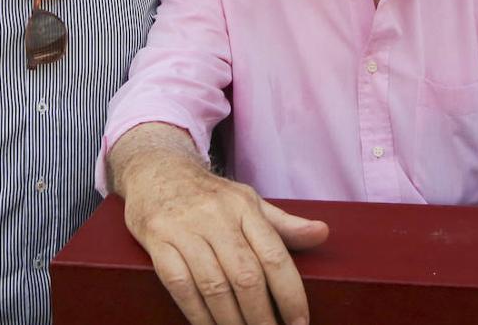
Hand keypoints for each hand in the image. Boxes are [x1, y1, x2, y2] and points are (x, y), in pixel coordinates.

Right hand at [122, 161, 328, 324]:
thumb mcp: (248, 200)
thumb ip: (284, 223)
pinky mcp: (157, 238)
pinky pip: (180, 284)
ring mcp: (184, 227)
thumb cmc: (209, 194)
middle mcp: (216, 216)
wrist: (156, 168)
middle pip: (246, 277)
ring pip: (214, 285)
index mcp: (244, 207)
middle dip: (262, 317)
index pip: (274, 257)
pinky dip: (197, 313)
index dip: (290, 295)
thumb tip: (322, 233)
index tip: (300, 323)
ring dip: (231, 321)